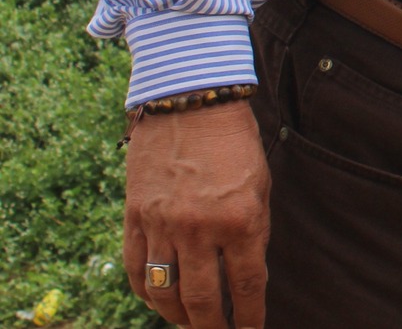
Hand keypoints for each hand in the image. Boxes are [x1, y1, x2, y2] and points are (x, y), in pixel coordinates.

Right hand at [124, 102, 269, 327]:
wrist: (189, 101)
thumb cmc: (234, 140)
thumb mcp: (260, 183)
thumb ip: (253, 228)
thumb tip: (245, 272)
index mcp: (240, 219)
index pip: (247, 285)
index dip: (250, 316)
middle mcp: (200, 229)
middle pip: (202, 299)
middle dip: (211, 327)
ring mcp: (163, 225)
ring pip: (164, 292)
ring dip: (177, 316)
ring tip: (190, 323)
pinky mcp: (135, 218)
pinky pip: (137, 269)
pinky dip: (146, 293)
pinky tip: (157, 301)